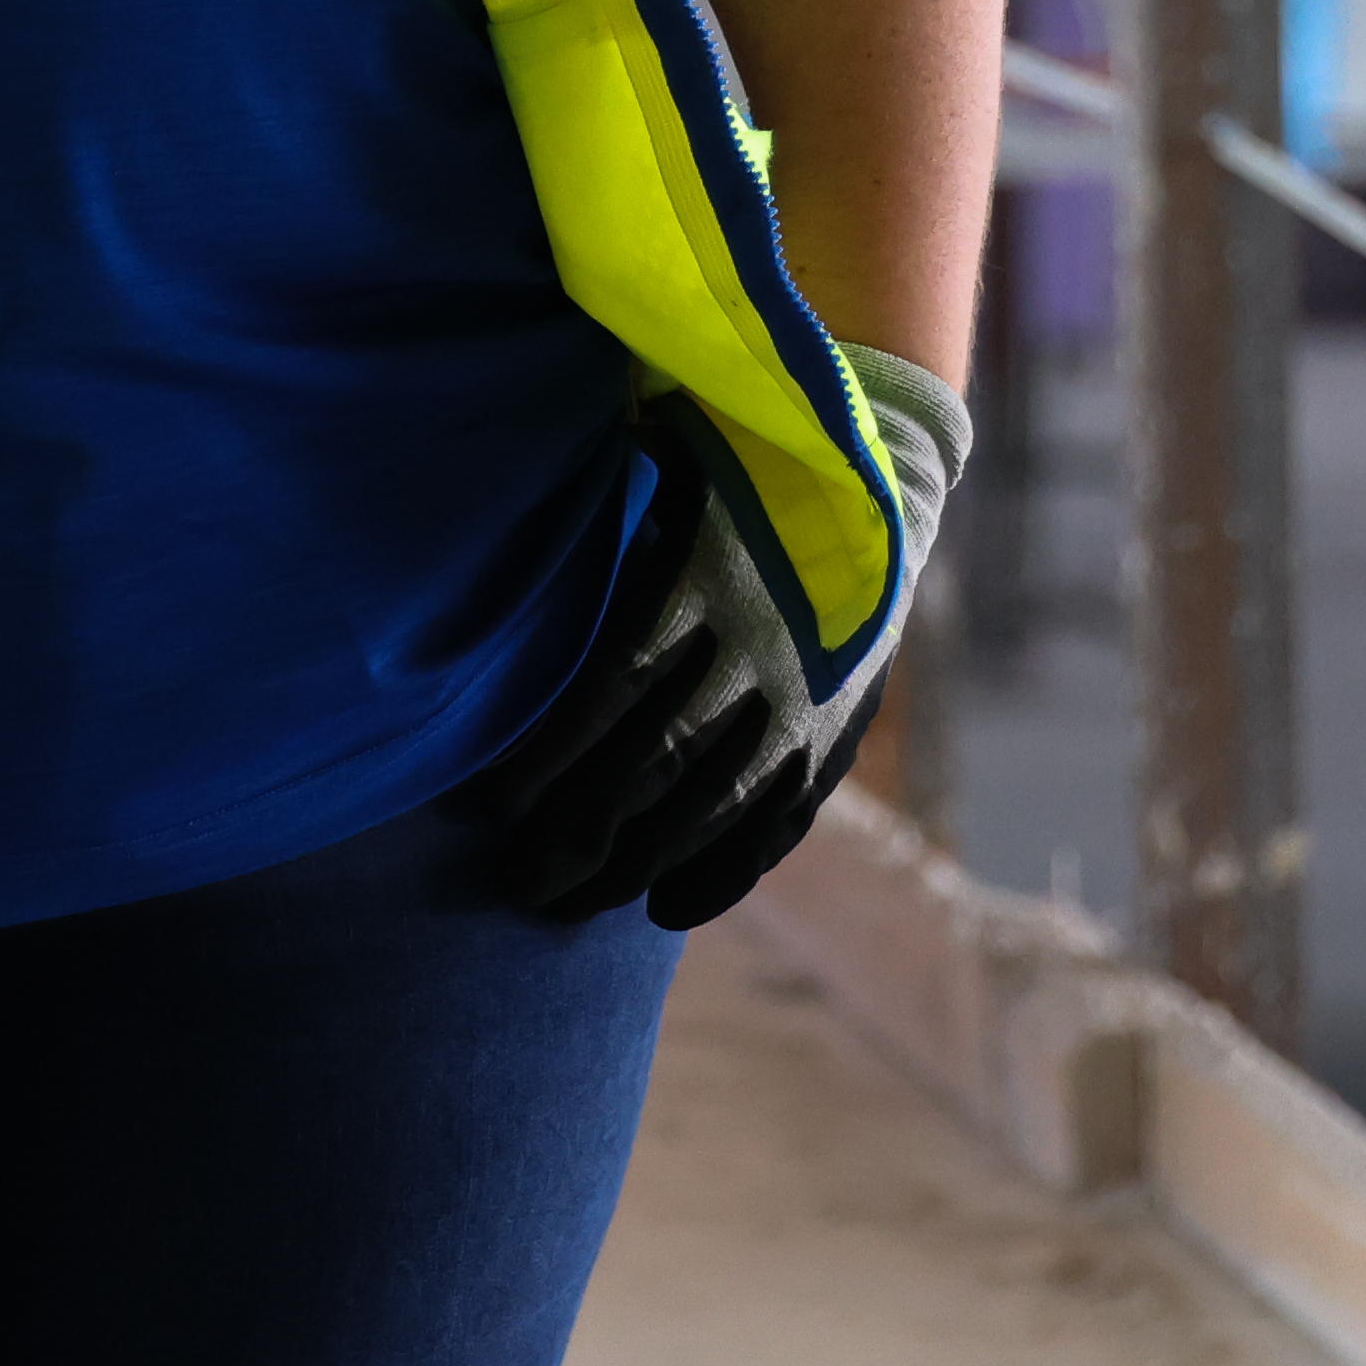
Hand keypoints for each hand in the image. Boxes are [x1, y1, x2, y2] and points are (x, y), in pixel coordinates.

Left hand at [485, 341, 969, 933]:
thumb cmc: (735, 456)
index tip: (483, 804)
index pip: (610, 690)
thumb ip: (598, 501)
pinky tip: (664, 911)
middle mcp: (758, 647)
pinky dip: (723, 874)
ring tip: (565, 906)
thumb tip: (493, 530)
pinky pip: (779, 823)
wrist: (881, 472)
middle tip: (515, 882)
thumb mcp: (667, 454)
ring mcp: (806, 700)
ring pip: (711, 809)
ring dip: (633, 868)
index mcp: (706, 574)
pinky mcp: (838, 732)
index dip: (544, 759)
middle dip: (575, 836)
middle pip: (652, 766)